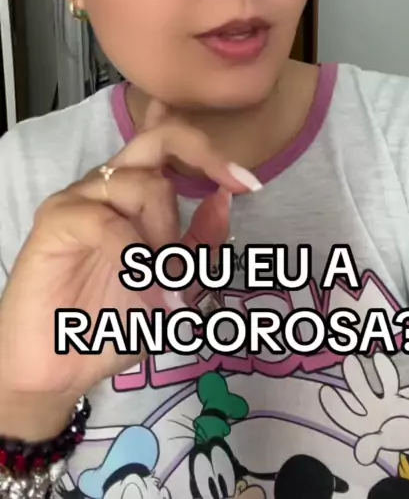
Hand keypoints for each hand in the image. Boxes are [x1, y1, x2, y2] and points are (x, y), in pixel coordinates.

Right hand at [0, 99, 252, 434]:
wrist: (59, 371)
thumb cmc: (111, 322)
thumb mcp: (175, 284)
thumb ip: (200, 243)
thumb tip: (226, 197)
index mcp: (135, 191)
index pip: (172, 143)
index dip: (212, 152)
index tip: (250, 184)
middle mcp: (108, 185)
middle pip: (158, 139)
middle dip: (203, 157)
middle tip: (233, 187)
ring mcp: (80, 199)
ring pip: (141, 184)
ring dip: (169, 233)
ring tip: (168, 279)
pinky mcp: (55, 222)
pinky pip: (106, 221)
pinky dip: (136, 255)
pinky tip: (148, 286)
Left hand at [319, 353, 408, 464]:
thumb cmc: (398, 439)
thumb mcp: (386, 442)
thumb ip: (374, 445)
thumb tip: (362, 457)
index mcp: (363, 426)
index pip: (345, 415)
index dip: (334, 406)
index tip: (324, 390)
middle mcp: (368, 411)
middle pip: (355, 396)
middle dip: (347, 384)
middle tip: (338, 367)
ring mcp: (380, 402)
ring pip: (366, 387)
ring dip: (359, 375)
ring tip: (350, 359)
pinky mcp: (393, 396)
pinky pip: (388, 382)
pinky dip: (384, 371)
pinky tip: (378, 358)